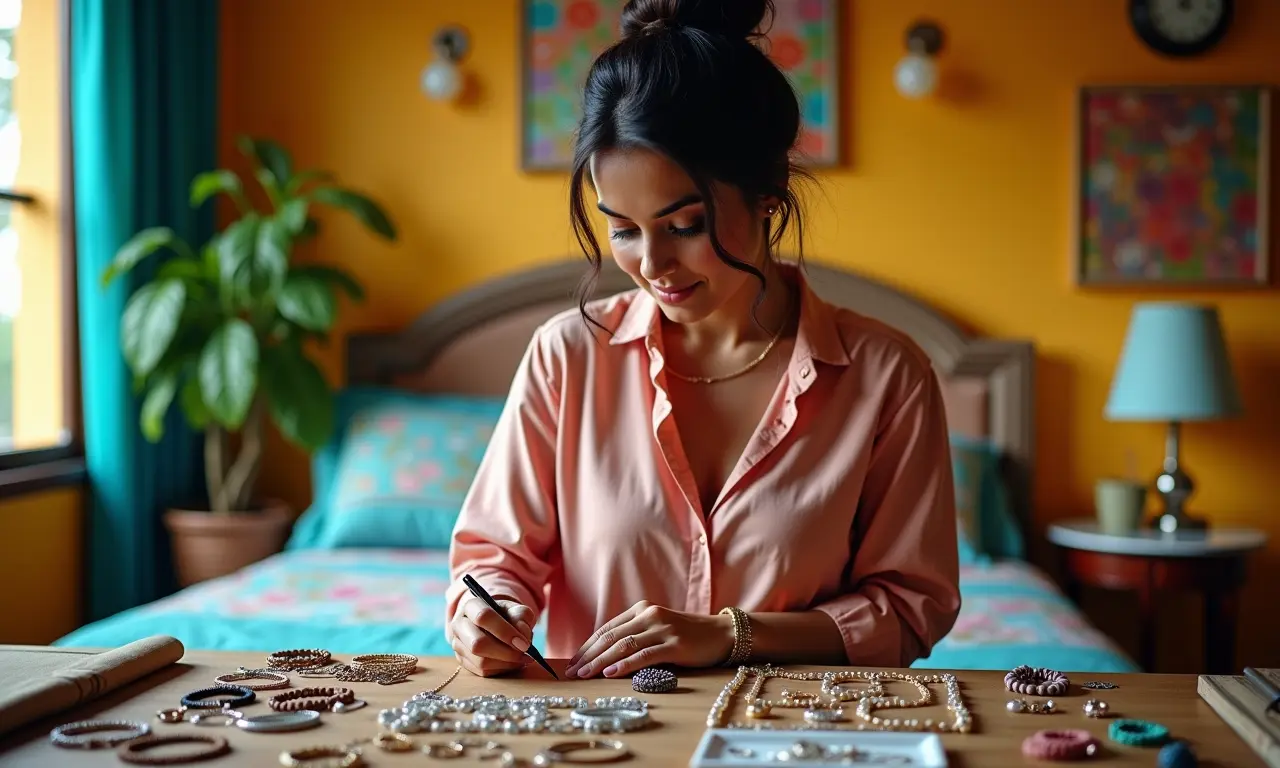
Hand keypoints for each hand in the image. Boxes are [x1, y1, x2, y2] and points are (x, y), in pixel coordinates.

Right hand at [449, 594, 537, 677]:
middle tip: (525, 653)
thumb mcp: (516, 610)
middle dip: (506, 652)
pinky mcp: (462, 661)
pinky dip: (502, 669)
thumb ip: (521, 616)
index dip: (505, 631)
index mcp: (471, 606)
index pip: (483, 617)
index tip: (524, 643)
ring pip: (480, 661)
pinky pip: (482, 672)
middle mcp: (459, 625)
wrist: (494, 624)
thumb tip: (522, 633)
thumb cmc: (506, 616)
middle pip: (478, 643)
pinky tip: (512, 662)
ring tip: (522, 658)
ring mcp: (458, 645)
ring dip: (506, 663)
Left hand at [565, 601, 733, 678]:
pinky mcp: (675, 644)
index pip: (607, 629)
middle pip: (611, 637)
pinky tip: (611, 673)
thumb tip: (604, 657)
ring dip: (600, 661)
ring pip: (624, 645)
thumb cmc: (687, 635)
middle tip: (571, 673)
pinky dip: (625, 664)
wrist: (722, 633)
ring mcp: (663, 629)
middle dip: (588, 656)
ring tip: (585, 675)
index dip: (587, 646)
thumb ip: (635, 636)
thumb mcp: (657, 630)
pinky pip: (645, 655)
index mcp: (642, 610)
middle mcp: (649, 615)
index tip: (572, 663)